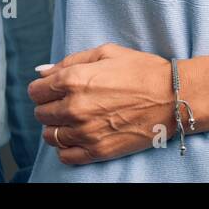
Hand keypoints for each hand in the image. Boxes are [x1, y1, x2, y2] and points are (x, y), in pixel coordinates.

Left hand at [29, 42, 175, 164]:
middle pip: (41, 113)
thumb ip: (69, 61)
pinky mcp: (98, 151)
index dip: (42, 88)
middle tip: (66, 102)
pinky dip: (66, 148)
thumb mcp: (105, 53)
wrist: (173, 97)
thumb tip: (42, 72)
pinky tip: (78, 136)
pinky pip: (65, 156)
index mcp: (73, 79)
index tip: (52, 89)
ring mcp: (86, 132)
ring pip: (50, 136)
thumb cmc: (141, 70)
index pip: (36, 91)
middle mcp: (75, 107)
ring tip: (73, 120)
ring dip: (56, 127)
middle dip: (49, 106)